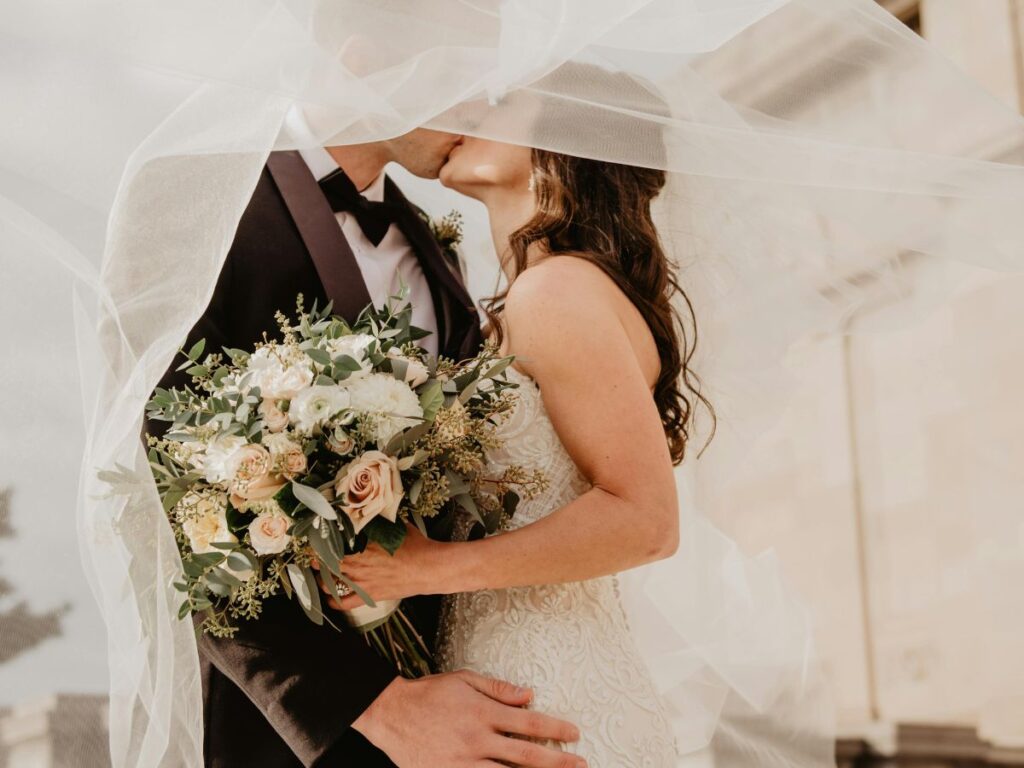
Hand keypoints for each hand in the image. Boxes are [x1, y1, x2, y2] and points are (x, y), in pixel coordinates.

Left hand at [312, 524, 449, 610]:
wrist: (429, 568)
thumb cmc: (416, 545)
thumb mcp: (397, 526)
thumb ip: (381, 521)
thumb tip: (373, 511)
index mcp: (363, 545)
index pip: (331, 544)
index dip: (319, 542)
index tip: (316, 538)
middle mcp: (358, 564)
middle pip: (326, 562)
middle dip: (316, 558)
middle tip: (314, 555)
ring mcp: (362, 582)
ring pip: (330, 583)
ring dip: (321, 577)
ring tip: (320, 572)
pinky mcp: (369, 595)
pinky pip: (344, 603)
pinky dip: (333, 601)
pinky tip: (330, 596)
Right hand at [353, 669, 586, 767]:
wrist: (390, 714)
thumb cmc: (429, 694)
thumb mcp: (464, 680)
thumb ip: (498, 689)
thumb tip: (529, 695)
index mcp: (483, 713)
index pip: (529, 723)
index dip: (555, 729)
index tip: (574, 734)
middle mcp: (477, 740)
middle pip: (526, 756)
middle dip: (557, 762)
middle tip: (580, 764)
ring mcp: (464, 763)